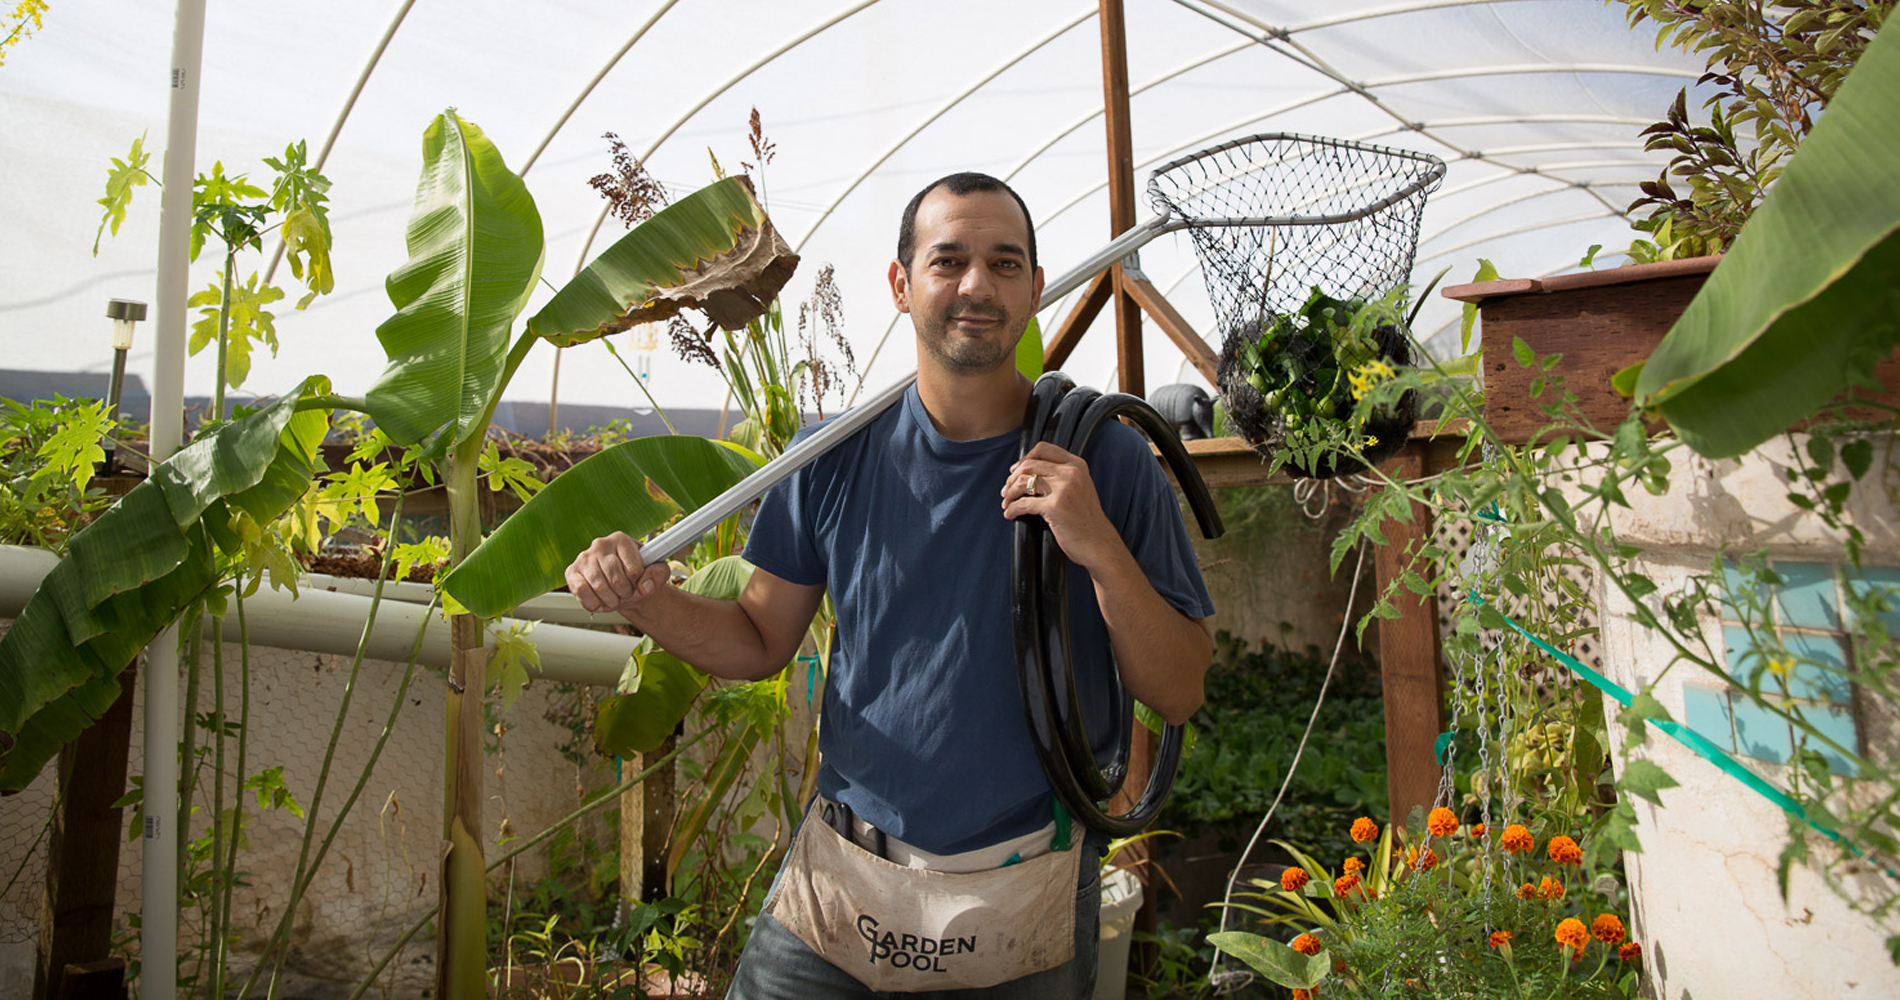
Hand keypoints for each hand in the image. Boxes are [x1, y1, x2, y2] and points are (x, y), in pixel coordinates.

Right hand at [564, 531, 669, 614]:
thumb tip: (644, 586)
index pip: (633, 568)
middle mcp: (600, 544)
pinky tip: (600, 600)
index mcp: (621, 540)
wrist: (623, 586)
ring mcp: (584, 558)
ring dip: (611, 600)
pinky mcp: (572, 572)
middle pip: (616, 579)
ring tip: (615, 598)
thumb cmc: (639, 576)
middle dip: (625, 593)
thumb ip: (659, 574)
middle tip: (626, 593)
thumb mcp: (657, 572)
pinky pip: (581, 591)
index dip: (638, 582)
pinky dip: (593, 602)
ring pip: (599, 587)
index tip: (637, 583)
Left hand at [1000, 442, 1121, 571]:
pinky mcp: (1054, 507)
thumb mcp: (1080, 488)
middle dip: (1012, 478)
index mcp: (1077, 465)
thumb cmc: (1086, 519)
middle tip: (1006, 491)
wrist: (1098, 543)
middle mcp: (1070, 473)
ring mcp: (1063, 489)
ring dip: (1009, 493)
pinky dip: (1012, 509)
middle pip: (1029, 465)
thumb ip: (1062, 475)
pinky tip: (1010, 514)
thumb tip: (1030, 471)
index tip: (1015, 471)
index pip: (1043, 449)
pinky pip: (1023, 503)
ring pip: (1023, 482)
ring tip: (1006, 503)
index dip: (1024, 458)